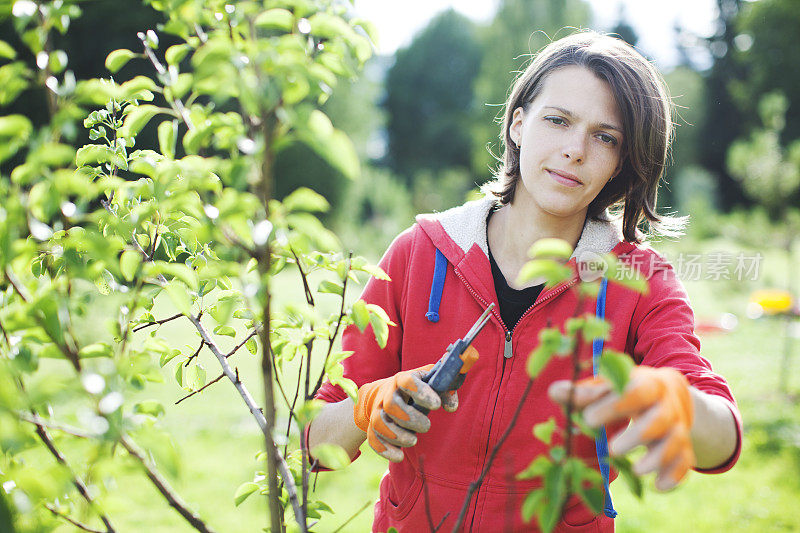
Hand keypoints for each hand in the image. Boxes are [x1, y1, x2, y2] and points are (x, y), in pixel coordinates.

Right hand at [353, 365, 458, 461]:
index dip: (421, 392)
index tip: (437, 405)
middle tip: (427, 426)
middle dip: (410, 418)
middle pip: (391, 405)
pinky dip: (385, 449)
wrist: (387, 392)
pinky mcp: (373, 427)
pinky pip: (373, 439)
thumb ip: (446, 390)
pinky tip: (399, 456)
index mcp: (402, 379)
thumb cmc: (417, 387)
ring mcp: (378, 411)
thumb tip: (451, 407)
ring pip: (379, 423)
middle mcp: (387, 394)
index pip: (407, 381)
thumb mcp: (431, 381)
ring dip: (396, 435)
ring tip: (413, 441)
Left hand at [548, 366, 694, 490]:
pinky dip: (674, 476)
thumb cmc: (628, 389)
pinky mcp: (684, 447)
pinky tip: (657, 487)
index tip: (588, 418)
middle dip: (637, 435)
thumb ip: (584, 391)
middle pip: (659, 420)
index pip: (634, 392)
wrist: (670, 393)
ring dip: (656, 459)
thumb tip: (555, 392)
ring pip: (675, 442)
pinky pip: (685, 462)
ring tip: (634, 471)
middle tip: (611, 449)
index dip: (613, 405)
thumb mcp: (610, 385)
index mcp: (647, 384)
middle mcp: (667, 406)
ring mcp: (678, 427)